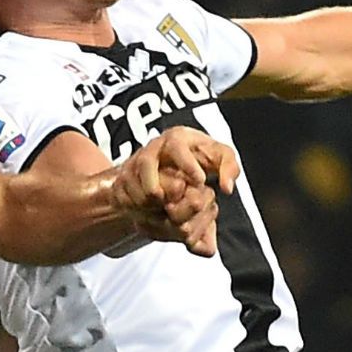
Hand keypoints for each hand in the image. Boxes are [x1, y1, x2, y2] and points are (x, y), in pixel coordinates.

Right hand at [115, 127, 239, 256]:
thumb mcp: (218, 155)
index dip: (187, 164)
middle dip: (158, 184)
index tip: (200, 181)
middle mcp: (152, 148)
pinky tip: (150, 214)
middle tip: (174, 202)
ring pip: (130, 180)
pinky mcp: (124, 180)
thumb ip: (229, 167)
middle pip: (146, 163)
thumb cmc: (196, 156)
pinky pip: (122, 193)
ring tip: (162, 209)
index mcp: (175, 138)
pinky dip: (134, 206)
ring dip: (145, 197)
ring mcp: (134, 164)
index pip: (176, 145)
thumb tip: (227, 188)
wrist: (168, 160)